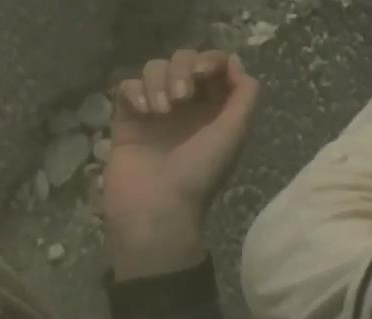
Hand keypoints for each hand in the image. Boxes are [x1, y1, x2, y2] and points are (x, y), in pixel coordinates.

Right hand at [103, 49, 259, 277]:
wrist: (155, 205)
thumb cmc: (200, 173)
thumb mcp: (233, 135)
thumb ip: (244, 98)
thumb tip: (237, 63)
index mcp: (217, 110)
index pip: (214, 66)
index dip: (210, 60)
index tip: (205, 74)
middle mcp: (188, 106)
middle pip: (183, 60)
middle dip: (183, 69)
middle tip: (183, 97)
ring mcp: (156, 109)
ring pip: (154, 68)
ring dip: (159, 82)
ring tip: (162, 112)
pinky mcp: (127, 116)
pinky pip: (127, 85)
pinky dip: (136, 91)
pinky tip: (144, 112)